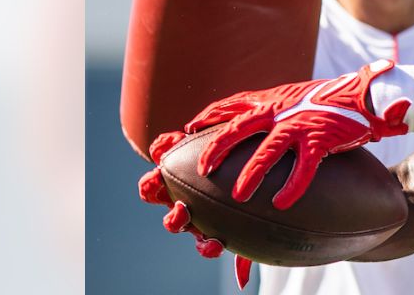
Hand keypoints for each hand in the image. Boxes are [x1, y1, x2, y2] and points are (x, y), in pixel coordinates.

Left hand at [138, 131, 254, 289]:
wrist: (256, 134)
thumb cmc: (259, 173)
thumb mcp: (259, 208)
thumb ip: (248, 247)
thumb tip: (243, 284)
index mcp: (212, 223)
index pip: (206, 243)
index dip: (208, 246)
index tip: (219, 242)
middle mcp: (192, 205)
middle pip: (177, 221)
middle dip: (177, 220)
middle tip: (184, 211)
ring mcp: (180, 180)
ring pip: (158, 191)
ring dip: (154, 187)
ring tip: (158, 179)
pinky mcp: (176, 151)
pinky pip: (162, 153)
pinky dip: (163, 149)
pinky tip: (169, 143)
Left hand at [185, 59, 409, 208]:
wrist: (367, 93)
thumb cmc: (335, 98)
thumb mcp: (300, 97)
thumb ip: (281, 107)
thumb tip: (265, 118)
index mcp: (275, 98)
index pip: (234, 103)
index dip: (210, 115)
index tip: (190, 126)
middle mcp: (282, 109)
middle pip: (239, 127)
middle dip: (216, 147)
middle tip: (202, 168)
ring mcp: (299, 124)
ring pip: (267, 151)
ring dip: (250, 173)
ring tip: (238, 195)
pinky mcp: (320, 138)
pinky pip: (303, 168)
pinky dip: (292, 186)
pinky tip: (283, 202)